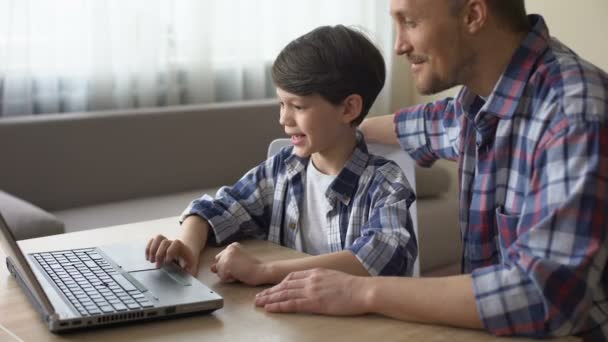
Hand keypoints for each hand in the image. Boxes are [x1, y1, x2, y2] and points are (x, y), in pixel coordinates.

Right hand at [145, 234, 198, 274]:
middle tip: (157, 266)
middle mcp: (174, 244)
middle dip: (159, 254)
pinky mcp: (160, 245)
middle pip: (165, 242)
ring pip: (158, 238)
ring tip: (151, 261)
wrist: (187, 257)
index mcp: (183, 249)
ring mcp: (167, 243)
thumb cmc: (189, 265)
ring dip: (152, 249)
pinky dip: (148, 249)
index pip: (177, 244)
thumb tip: (184, 276)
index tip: (167, 262)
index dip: (170, 251)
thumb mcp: (191, 269)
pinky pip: (152, 241)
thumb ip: (189, 272)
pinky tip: (148, 258)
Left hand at [211, 242, 266, 285]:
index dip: (226, 266)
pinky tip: (238, 275)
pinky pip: (221, 276)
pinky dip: (228, 279)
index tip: (237, 267)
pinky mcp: (227, 264)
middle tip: (239, 270)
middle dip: (225, 269)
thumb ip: (224, 264)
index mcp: (232, 246)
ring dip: (227, 275)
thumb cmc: (252, 268)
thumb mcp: (237, 263)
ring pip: (219, 270)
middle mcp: (229, 248)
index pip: (220, 258)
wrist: (261, 271)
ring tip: (239, 272)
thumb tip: (212, 268)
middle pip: (218, 264)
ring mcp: (228, 255)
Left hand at [254, 268, 368, 315]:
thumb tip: (317, 285)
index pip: (292, 277)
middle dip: (270, 291)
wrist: (363, 290)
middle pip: (284, 285)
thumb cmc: (354, 287)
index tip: (271, 289)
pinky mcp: (314, 303)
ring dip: (270, 299)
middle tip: (257, 297)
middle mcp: (310, 279)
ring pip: (285, 294)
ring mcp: (311, 290)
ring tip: (258, 303)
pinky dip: (279, 306)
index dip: (279, 284)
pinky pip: (292, 304)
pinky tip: (270, 309)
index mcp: (316, 272)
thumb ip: (322, 279)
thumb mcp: (334, 277)